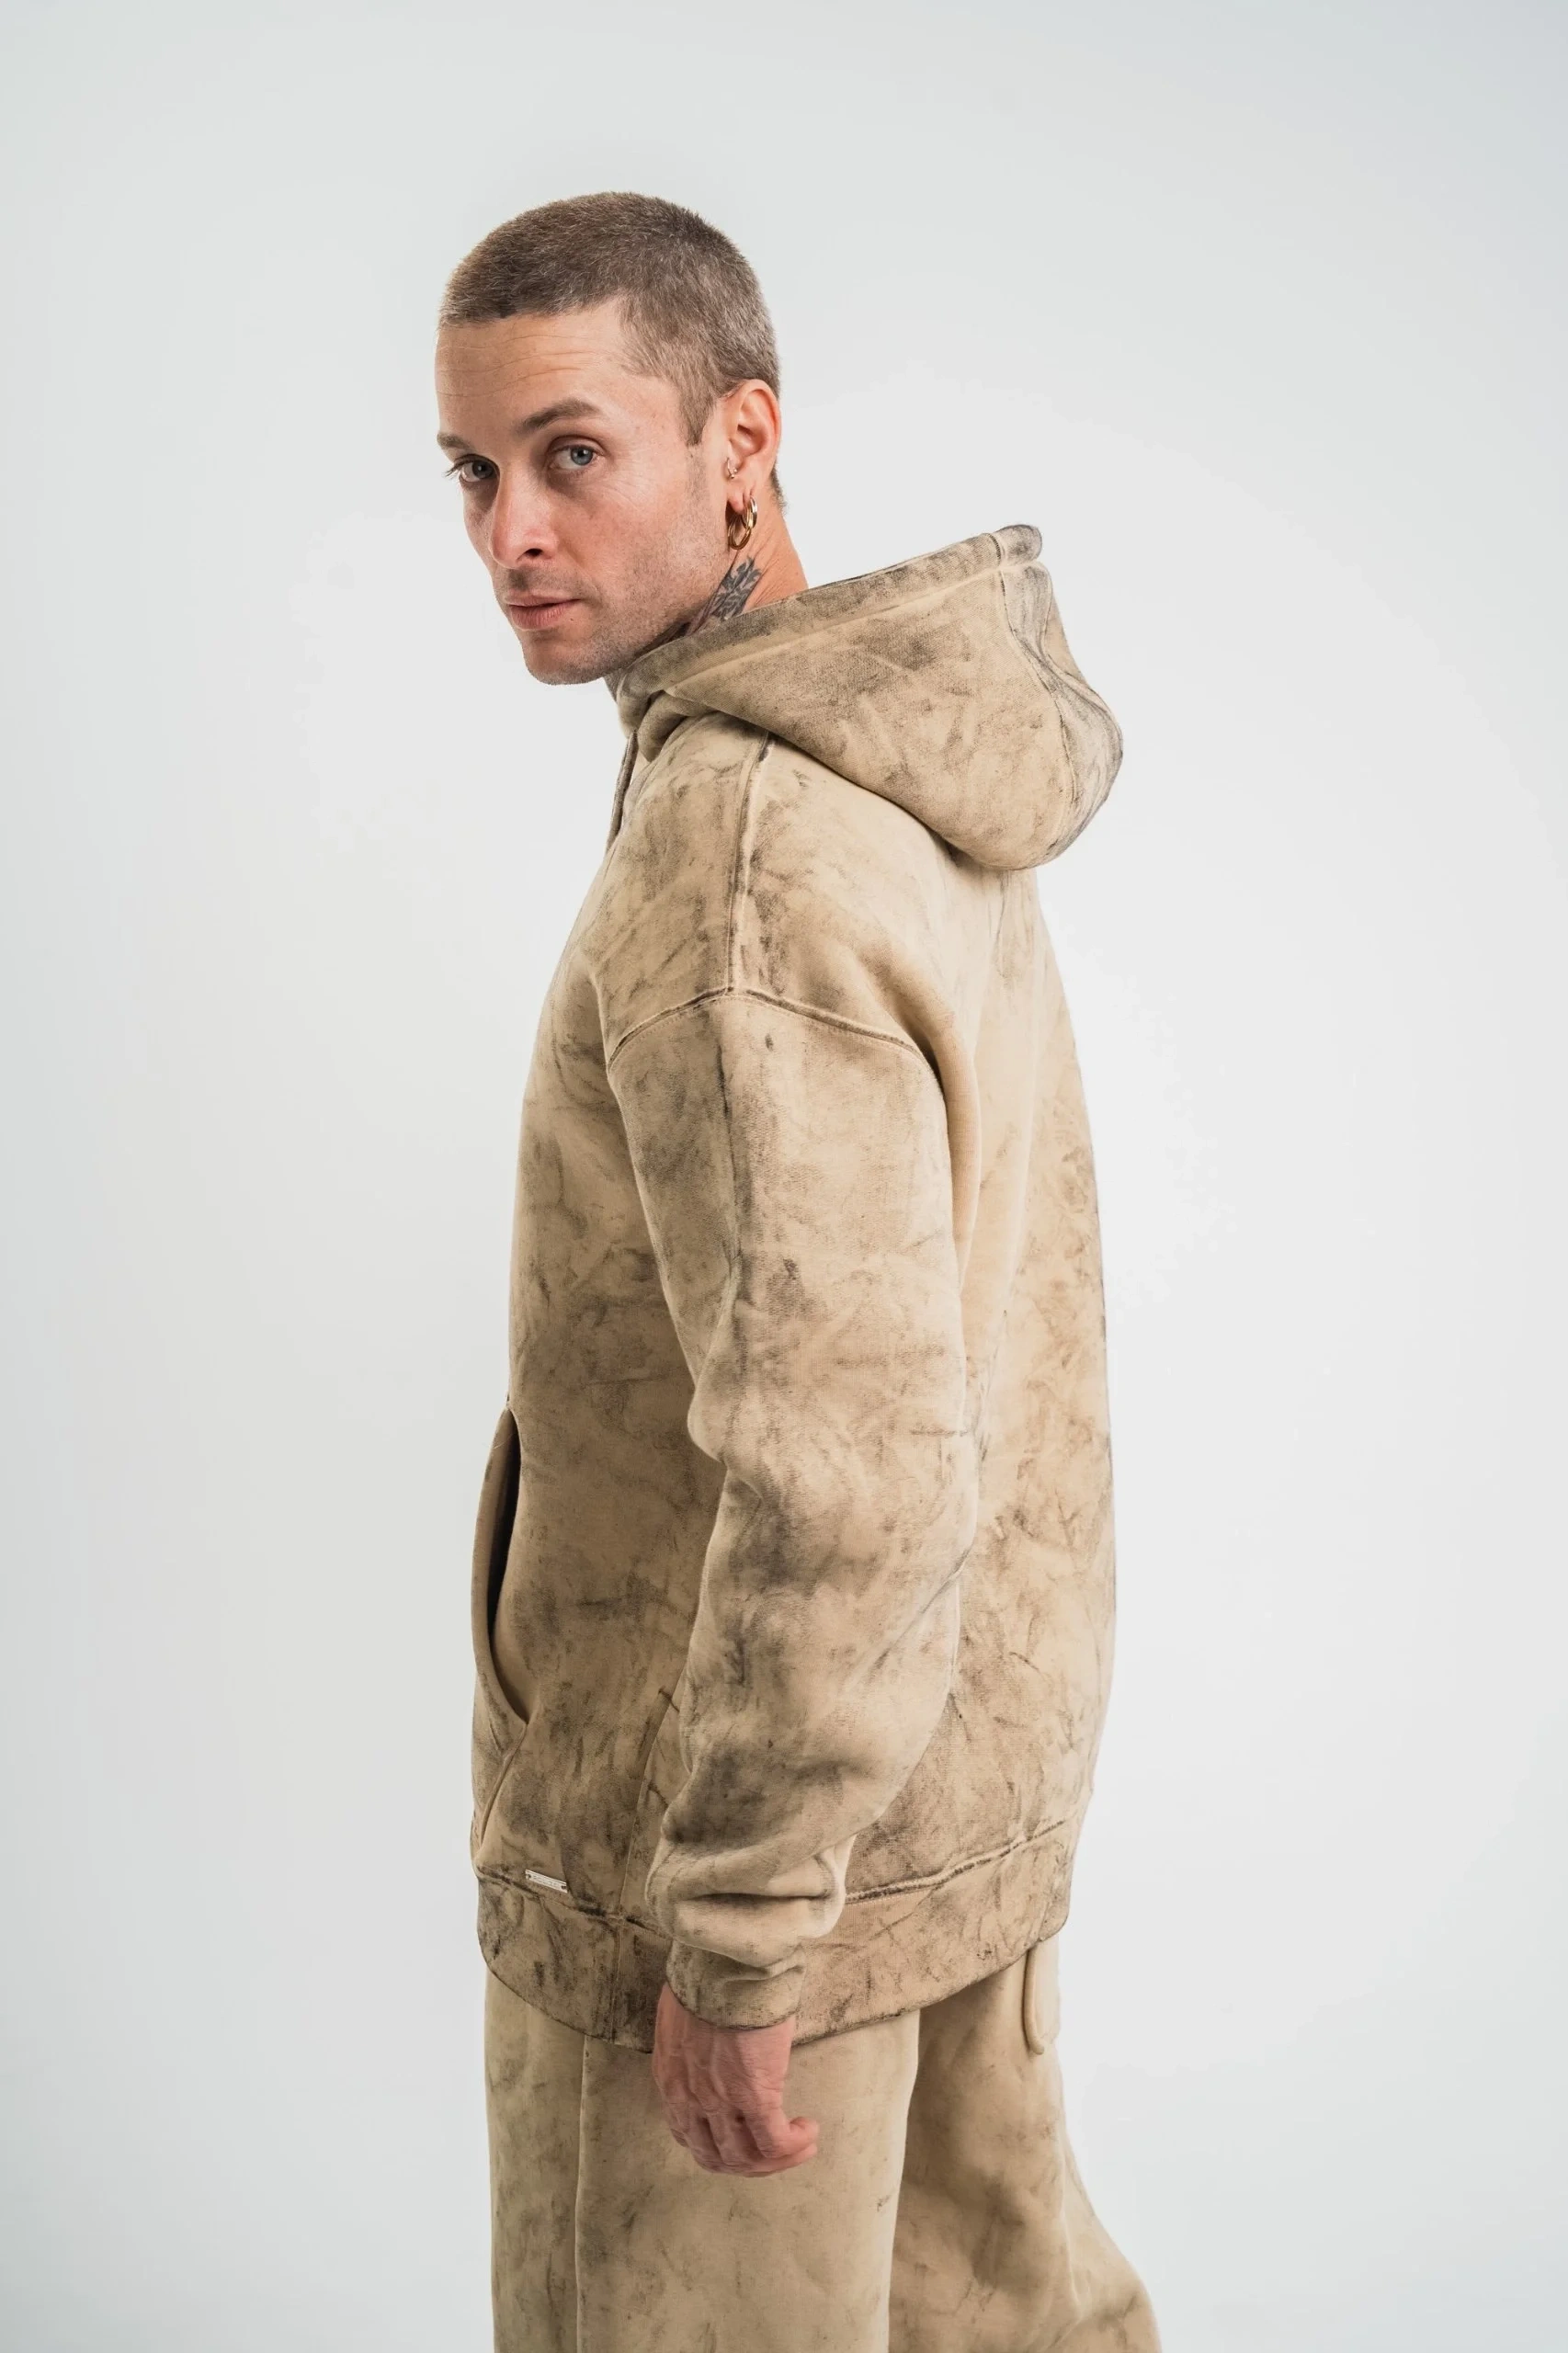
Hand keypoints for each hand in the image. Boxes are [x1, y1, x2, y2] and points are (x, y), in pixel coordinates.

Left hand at [651, 1984, 818, 2175]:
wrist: (724, 1962)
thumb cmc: (710, 1976)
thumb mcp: (687, 2018)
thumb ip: (697, 2045)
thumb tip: (720, 2047)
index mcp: (670, 2079)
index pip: (687, 2135)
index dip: (718, 2146)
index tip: (741, 2137)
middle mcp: (688, 2099)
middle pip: (716, 2157)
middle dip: (748, 2163)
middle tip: (775, 2152)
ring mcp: (720, 2101)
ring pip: (745, 2158)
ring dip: (776, 2160)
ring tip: (800, 2144)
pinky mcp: (753, 2095)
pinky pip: (774, 2140)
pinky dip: (793, 2146)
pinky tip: (808, 2131)